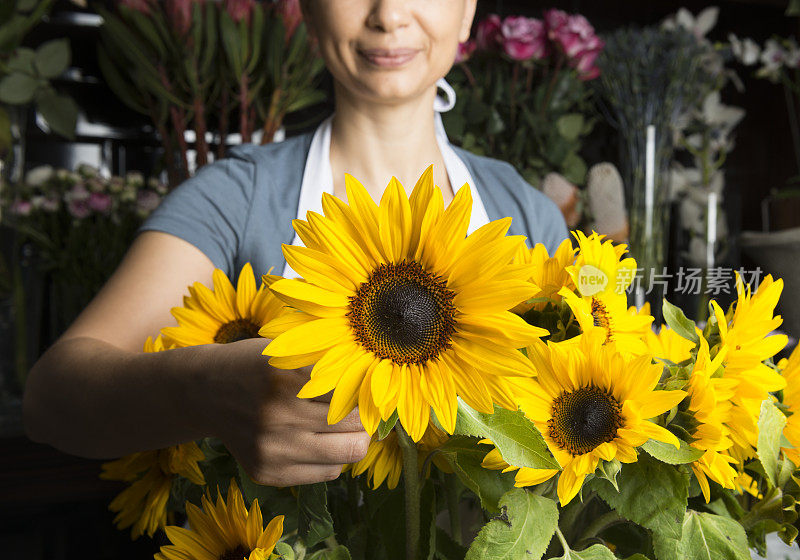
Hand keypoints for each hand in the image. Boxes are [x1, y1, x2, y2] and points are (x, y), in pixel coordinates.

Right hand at [197, 338, 369, 485]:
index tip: (370, 384)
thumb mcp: (290, 350)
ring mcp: (272, 447)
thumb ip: (329, 365)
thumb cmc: (259, 365)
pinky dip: (333, 458)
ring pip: (348, 452)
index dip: (367, 387)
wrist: (205, 392)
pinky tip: (320, 441)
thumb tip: (379, 387)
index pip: (352, 388)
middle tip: (360, 407)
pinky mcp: (267, 472)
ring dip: (355, 439)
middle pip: (355, 422)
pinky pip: (327, 473)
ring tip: (346, 427)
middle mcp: (278, 414)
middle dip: (364, 414)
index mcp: (286, 375)